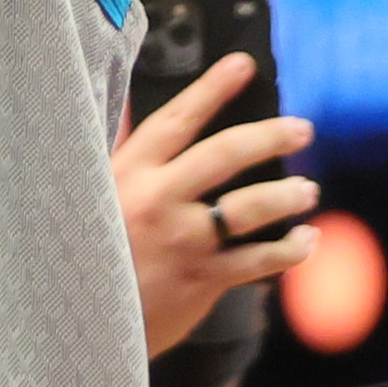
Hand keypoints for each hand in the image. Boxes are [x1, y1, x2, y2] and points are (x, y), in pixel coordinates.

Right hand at [113, 53, 317, 357]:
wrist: (78, 321)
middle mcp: (159, 200)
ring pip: (250, 208)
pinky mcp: (201, 281)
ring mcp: (183, 241)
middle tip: (302, 128)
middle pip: (225, 155)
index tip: (243, 65)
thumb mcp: (98, 197)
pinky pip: (258, 261)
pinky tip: (308, 241)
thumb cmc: (88, 253)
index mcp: (130, 171)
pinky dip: (290, 250)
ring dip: (287, 195)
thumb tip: (174, 131)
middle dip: (269, 136)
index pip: (179, 118)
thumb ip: (136, 167)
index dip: (213, 88)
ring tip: (308, 189)